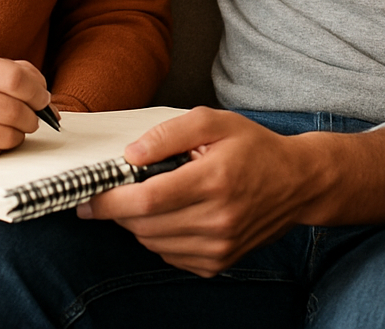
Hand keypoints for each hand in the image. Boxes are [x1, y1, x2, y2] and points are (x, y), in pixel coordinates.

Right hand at [0, 52, 51, 165]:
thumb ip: (12, 74)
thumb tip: (47, 100)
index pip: (14, 77)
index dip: (37, 90)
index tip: (43, 98)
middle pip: (13, 109)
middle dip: (32, 117)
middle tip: (33, 118)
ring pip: (6, 135)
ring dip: (19, 134)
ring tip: (12, 128)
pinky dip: (0, 147)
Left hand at [76, 107, 384, 277]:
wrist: (297, 183)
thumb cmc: (253, 147)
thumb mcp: (213, 122)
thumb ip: (168, 134)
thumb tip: (131, 155)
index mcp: (213, 180)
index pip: (146, 200)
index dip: (109, 201)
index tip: (87, 198)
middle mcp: (216, 220)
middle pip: (144, 224)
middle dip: (120, 209)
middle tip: (116, 189)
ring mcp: (218, 246)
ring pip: (153, 243)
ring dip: (139, 222)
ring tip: (153, 195)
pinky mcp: (218, 262)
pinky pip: (170, 255)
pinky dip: (160, 236)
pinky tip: (173, 213)